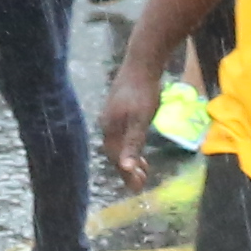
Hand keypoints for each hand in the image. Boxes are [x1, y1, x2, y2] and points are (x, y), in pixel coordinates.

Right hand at [98, 67, 162, 189]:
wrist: (142, 62)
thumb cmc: (143, 92)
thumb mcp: (141, 120)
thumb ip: (133, 144)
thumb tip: (126, 169)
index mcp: (110, 128)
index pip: (116, 158)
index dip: (126, 174)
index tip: (138, 188)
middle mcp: (107, 123)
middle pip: (115, 152)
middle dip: (127, 169)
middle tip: (142, 183)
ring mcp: (112, 115)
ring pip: (119, 143)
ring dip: (130, 157)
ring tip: (144, 168)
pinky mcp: (119, 108)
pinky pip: (122, 133)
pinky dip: (130, 144)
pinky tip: (139, 142)